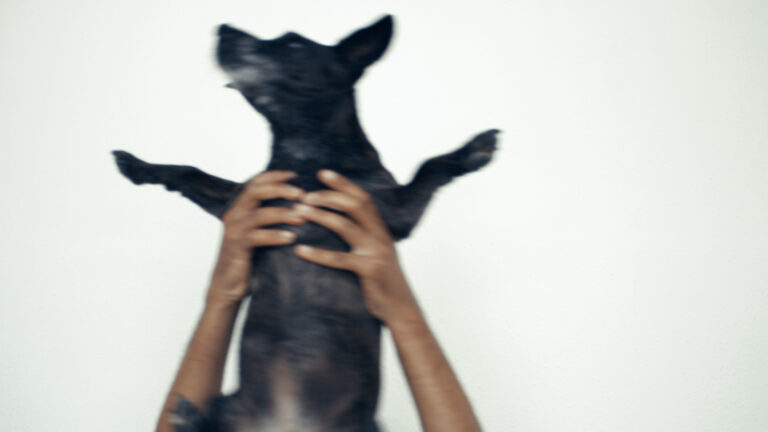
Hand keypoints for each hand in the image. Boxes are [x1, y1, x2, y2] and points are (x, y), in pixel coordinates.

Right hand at [208, 171, 304, 305]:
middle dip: (280, 189)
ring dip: (282, 213)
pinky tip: (291, 238)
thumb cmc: (249, 257)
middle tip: (301, 193)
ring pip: (258, 214)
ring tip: (301, 217)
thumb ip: (270, 216)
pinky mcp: (236, 247)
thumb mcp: (259, 232)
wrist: (228, 285)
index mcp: (241, 207)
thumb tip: (299, 203)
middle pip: (255, 191)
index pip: (256, 182)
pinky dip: (275, 235)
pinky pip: (256, 237)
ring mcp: (234, 230)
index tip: (296, 174)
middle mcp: (235, 214)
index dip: (275, 175)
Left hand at [292, 169, 419, 324]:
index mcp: (380, 228)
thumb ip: (362, 234)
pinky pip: (340, 259)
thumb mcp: (375, 252)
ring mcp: (376, 251)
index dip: (343, 183)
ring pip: (346, 226)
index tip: (322, 173)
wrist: (400, 308)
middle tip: (305, 194)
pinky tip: (300, 250)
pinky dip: (318, 253)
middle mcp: (380, 235)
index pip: (362, 198)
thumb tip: (338, 219)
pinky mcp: (370, 270)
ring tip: (299, 212)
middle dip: (329, 195)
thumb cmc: (381, 280)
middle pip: (355, 205)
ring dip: (320, 216)